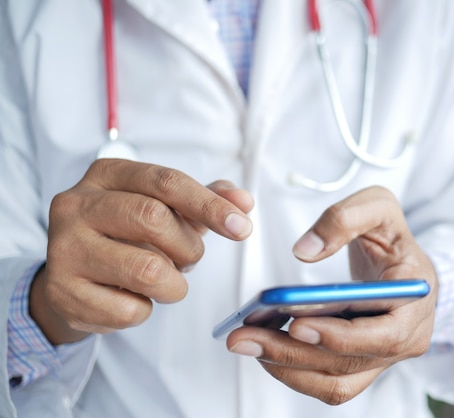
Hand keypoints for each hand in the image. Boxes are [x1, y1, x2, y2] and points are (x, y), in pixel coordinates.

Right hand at [30, 159, 253, 344]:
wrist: (71, 280)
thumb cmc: (126, 237)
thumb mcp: (164, 210)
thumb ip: (204, 202)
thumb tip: (244, 202)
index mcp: (106, 175)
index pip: (166, 182)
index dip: (210, 205)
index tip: (242, 227)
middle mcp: (76, 205)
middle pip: (154, 219)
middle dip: (188, 247)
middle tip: (188, 259)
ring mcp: (64, 248)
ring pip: (147, 269)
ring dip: (173, 284)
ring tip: (165, 280)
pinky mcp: (62, 291)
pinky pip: (129, 309)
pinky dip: (145, 309)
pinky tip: (131, 297)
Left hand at [226, 186, 437, 404]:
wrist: (404, 263)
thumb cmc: (394, 236)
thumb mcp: (378, 207)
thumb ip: (344, 218)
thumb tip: (304, 249)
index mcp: (415, 302)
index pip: (383, 335)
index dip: (340, 336)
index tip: (297, 324)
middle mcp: (405, 339)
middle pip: (348, 363)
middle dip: (292, 352)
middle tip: (244, 337)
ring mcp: (382, 358)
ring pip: (333, 382)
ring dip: (285, 367)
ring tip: (246, 342)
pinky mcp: (361, 365)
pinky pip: (326, 381)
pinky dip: (292, 370)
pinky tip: (263, 346)